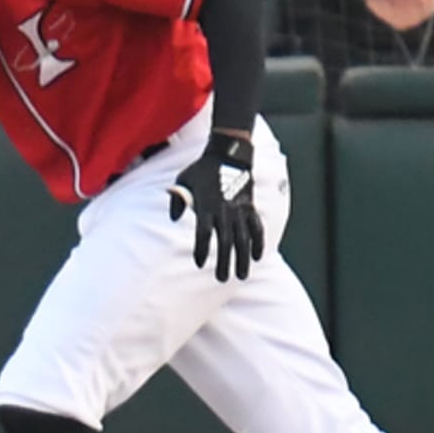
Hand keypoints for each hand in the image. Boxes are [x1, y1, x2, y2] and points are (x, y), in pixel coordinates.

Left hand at [166, 132, 264, 281]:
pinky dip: (258, 242)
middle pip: (225, 241)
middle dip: (223, 262)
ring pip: (243, 238)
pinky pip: (256, 227)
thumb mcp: (184, 180)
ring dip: (243, 259)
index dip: (201, 249)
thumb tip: (175, 218)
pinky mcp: (250, 206)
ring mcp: (239, 209)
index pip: (203, 233)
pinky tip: (258, 257)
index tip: (199, 263)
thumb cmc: (202, 169)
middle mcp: (224, 209)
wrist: (228, 154)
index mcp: (206, 205)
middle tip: (221, 279)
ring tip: (241, 276)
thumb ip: (178, 200)